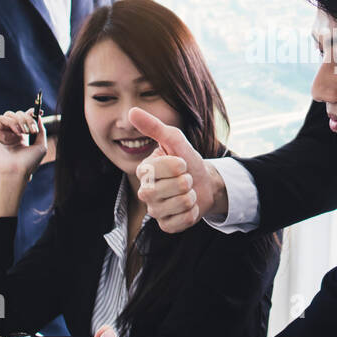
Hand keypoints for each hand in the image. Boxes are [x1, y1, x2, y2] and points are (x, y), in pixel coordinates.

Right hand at [0, 108, 47, 178]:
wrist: (16, 172)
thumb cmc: (28, 163)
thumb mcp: (40, 146)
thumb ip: (41, 130)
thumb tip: (38, 116)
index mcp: (19, 137)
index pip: (23, 119)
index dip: (31, 113)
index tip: (41, 112)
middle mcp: (9, 134)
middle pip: (18, 114)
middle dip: (28, 118)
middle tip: (33, 130)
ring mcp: (0, 134)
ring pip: (10, 114)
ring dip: (21, 120)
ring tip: (26, 132)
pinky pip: (1, 118)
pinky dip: (12, 122)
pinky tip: (17, 133)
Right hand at [129, 107, 226, 232]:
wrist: (204, 182)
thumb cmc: (186, 159)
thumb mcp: (173, 139)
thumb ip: (153, 126)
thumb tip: (131, 111)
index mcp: (143, 171)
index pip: (159, 170)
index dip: (177, 165)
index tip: (181, 163)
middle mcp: (144, 191)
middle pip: (165, 190)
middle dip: (185, 182)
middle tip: (185, 179)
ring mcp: (154, 210)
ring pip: (177, 205)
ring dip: (190, 196)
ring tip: (187, 192)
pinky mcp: (165, 225)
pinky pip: (181, 222)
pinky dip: (192, 213)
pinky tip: (188, 206)